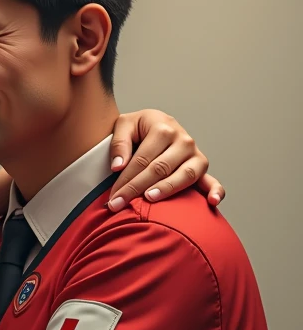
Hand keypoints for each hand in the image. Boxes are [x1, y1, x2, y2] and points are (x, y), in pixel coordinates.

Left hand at [107, 110, 224, 211]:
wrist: (155, 125)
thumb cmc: (138, 128)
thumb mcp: (124, 125)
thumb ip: (119, 143)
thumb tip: (118, 167)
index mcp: (163, 128)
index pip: (142, 160)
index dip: (125, 180)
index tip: (113, 198)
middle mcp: (183, 140)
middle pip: (159, 169)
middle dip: (137, 189)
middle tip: (119, 205)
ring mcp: (195, 154)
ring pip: (184, 175)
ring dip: (168, 189)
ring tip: (150, 198)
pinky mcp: (201, 167)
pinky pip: (213, 181)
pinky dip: (216, 191)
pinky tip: (212, 202)